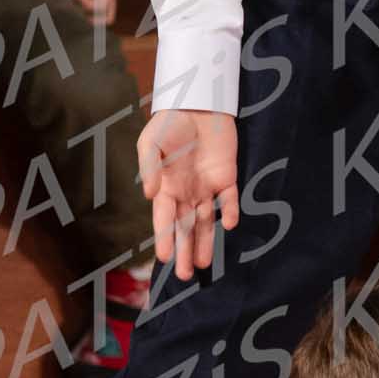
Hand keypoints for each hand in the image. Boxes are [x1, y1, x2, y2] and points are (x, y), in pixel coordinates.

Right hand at [137, 109, 239, 278]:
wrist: (197, 101)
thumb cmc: (169, 123)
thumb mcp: (151, 142)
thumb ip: (149, 168)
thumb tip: (150, 195)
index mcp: (166, 186)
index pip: (164, 218)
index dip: (164, 238)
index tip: (163, 258)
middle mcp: (186, 192)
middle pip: (185, 227)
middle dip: (184, 250)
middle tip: (184, 276)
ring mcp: (207, 186)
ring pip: (206, 220)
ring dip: (205, 241)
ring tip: (203, 265)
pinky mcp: (226, 176)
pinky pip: (229, 199)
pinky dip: (230, 212)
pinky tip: (228, 225)